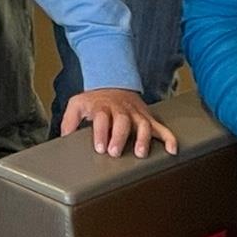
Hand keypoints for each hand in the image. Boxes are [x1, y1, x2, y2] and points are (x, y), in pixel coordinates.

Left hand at [59, 87, 178, 157]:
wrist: (113, 83)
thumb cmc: (95, 100)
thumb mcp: (77, 104)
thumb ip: (69, 121)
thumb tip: (64, 138)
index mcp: (103, 107)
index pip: (101, 118)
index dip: (101, 132)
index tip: (100, 147)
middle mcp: (121, 110)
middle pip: (122, 121)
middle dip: (119, 137)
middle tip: (115, 152)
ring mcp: (136, 114)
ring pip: (143, 124)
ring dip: (142, 139)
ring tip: (140, 153)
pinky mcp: (148, 118)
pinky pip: (161, 128)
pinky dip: (169, 138)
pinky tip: (172, 150)